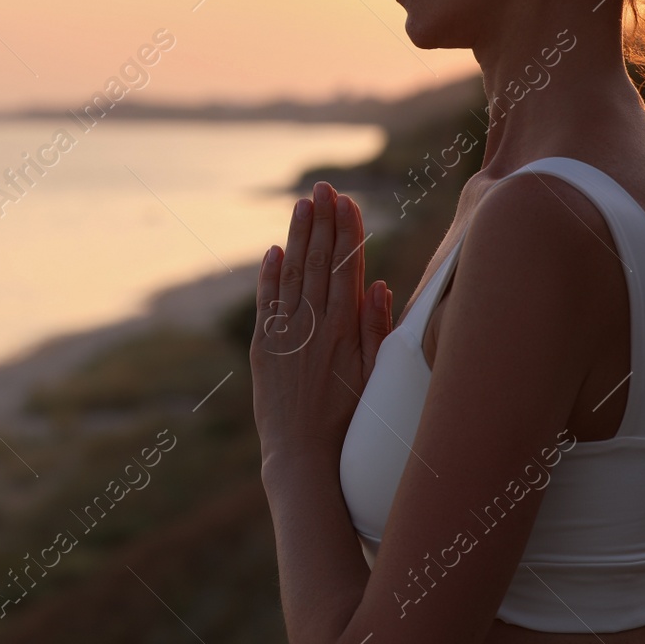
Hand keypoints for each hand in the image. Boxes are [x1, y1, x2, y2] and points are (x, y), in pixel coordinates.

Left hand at [250, 181, 392, 468]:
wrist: (303, 455)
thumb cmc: (348, 418)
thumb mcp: (373, 374)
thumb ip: (376, 328)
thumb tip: (380, 284)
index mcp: (344, 329)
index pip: (347, 268)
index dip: (348, 232)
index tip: (348, 202)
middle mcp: (314, 326)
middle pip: (319, 262)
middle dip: (323, 222)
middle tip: (323, 188)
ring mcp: (286, 334)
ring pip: (293, 274)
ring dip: (298, 237)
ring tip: (303, 204)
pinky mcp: (264, 348)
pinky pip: (267, 303)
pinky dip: (269, 275)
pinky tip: (274, 250)